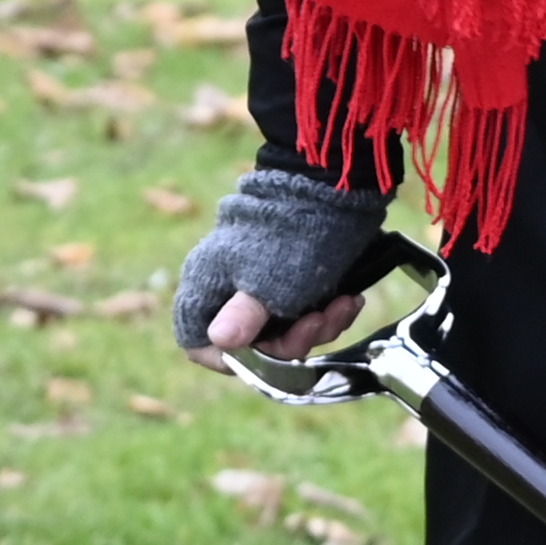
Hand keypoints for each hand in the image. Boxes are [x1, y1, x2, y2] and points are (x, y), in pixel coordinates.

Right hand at [167, 163, 389, 365]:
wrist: (333, 184)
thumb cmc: (294, 231)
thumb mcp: (270, 281)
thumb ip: (244, 315)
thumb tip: (218, 340)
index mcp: (208, 286)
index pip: (197, 342)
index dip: (227, 359)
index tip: (262, 357)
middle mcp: (228, 288)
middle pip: (251, 344)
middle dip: (291, 342)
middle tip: (319, 321)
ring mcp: (260, 284)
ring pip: (283, 331)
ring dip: (317, 327)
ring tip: (342, 305)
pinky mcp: (290, 280)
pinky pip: (303, 314)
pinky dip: (326, 313)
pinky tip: (348, 299)